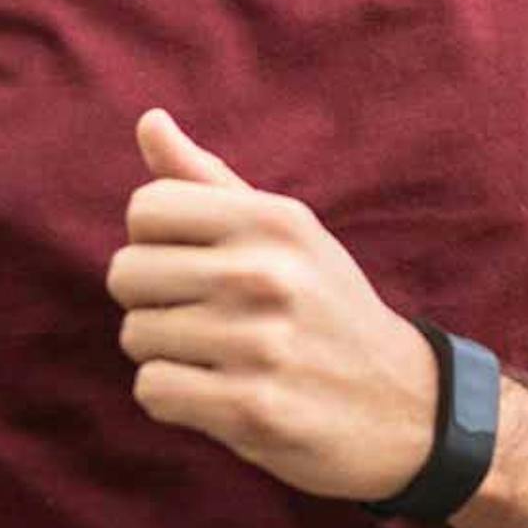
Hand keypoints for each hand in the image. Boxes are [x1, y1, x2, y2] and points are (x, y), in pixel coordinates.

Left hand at [104, 111, 438, 502]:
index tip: (193, 264)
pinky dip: (173, 398)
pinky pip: (152, 390)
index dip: (154, 241)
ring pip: (135, 335)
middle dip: (149, 299)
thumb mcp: (286, 233)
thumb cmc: (325, 307)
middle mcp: (267, 274)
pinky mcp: (251, 408)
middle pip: (126, 272)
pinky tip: (218, 393)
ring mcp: (261, 343)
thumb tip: (148, 119)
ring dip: (164, 353)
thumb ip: (209, 180)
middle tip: (202, 316)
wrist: (402, 403)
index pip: (146, 208)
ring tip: (220, 355)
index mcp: (275, 221)